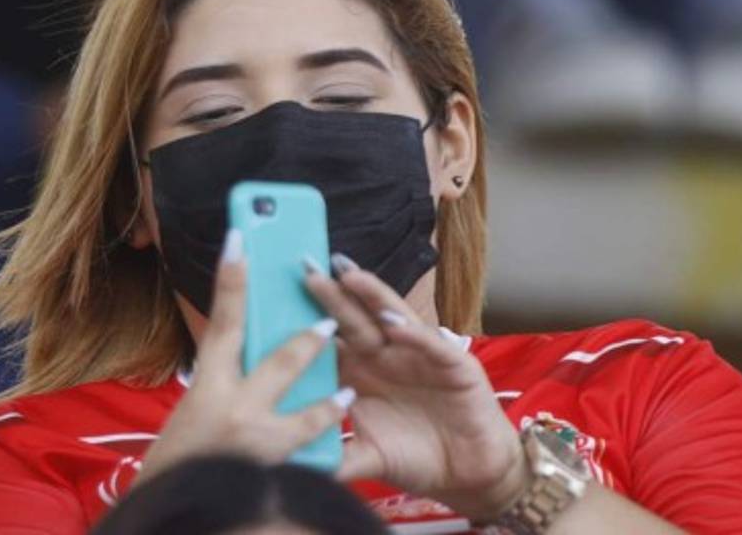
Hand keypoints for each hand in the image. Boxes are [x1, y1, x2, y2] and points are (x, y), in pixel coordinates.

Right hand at [135, 229, 352, 483]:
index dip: (231, 280)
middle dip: (307, 339)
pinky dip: (323, 441)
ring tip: (346, 389)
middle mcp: (232, 412)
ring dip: (327, 400)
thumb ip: (222, 380)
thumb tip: (246, 342)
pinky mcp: (274, 475)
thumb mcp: (193, 411)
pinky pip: (311, 456)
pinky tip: (338, 427)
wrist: (175, 516)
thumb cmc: (178, 461)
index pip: (222, 324)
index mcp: (206, 390)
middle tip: (329, 322)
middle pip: (280, 361)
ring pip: (306, 414)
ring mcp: (256, 446)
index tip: (240, 237)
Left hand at [305, 256, 526, 522]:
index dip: (305, 321)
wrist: (466, 474)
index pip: (329, 340)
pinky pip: (430, 345)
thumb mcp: (366, 458)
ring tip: (348, 275)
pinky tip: (395, 324)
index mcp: (361, 373)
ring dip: (371, 296)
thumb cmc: (414, 457)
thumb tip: (291, 468)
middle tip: (305, 268)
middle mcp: (386, 357)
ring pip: (391, 318)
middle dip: (330, 294)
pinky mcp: (453, 365)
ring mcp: (418, 355)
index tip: (274, 301)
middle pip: (353, 320)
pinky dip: (413, 334)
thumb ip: (333, 457)